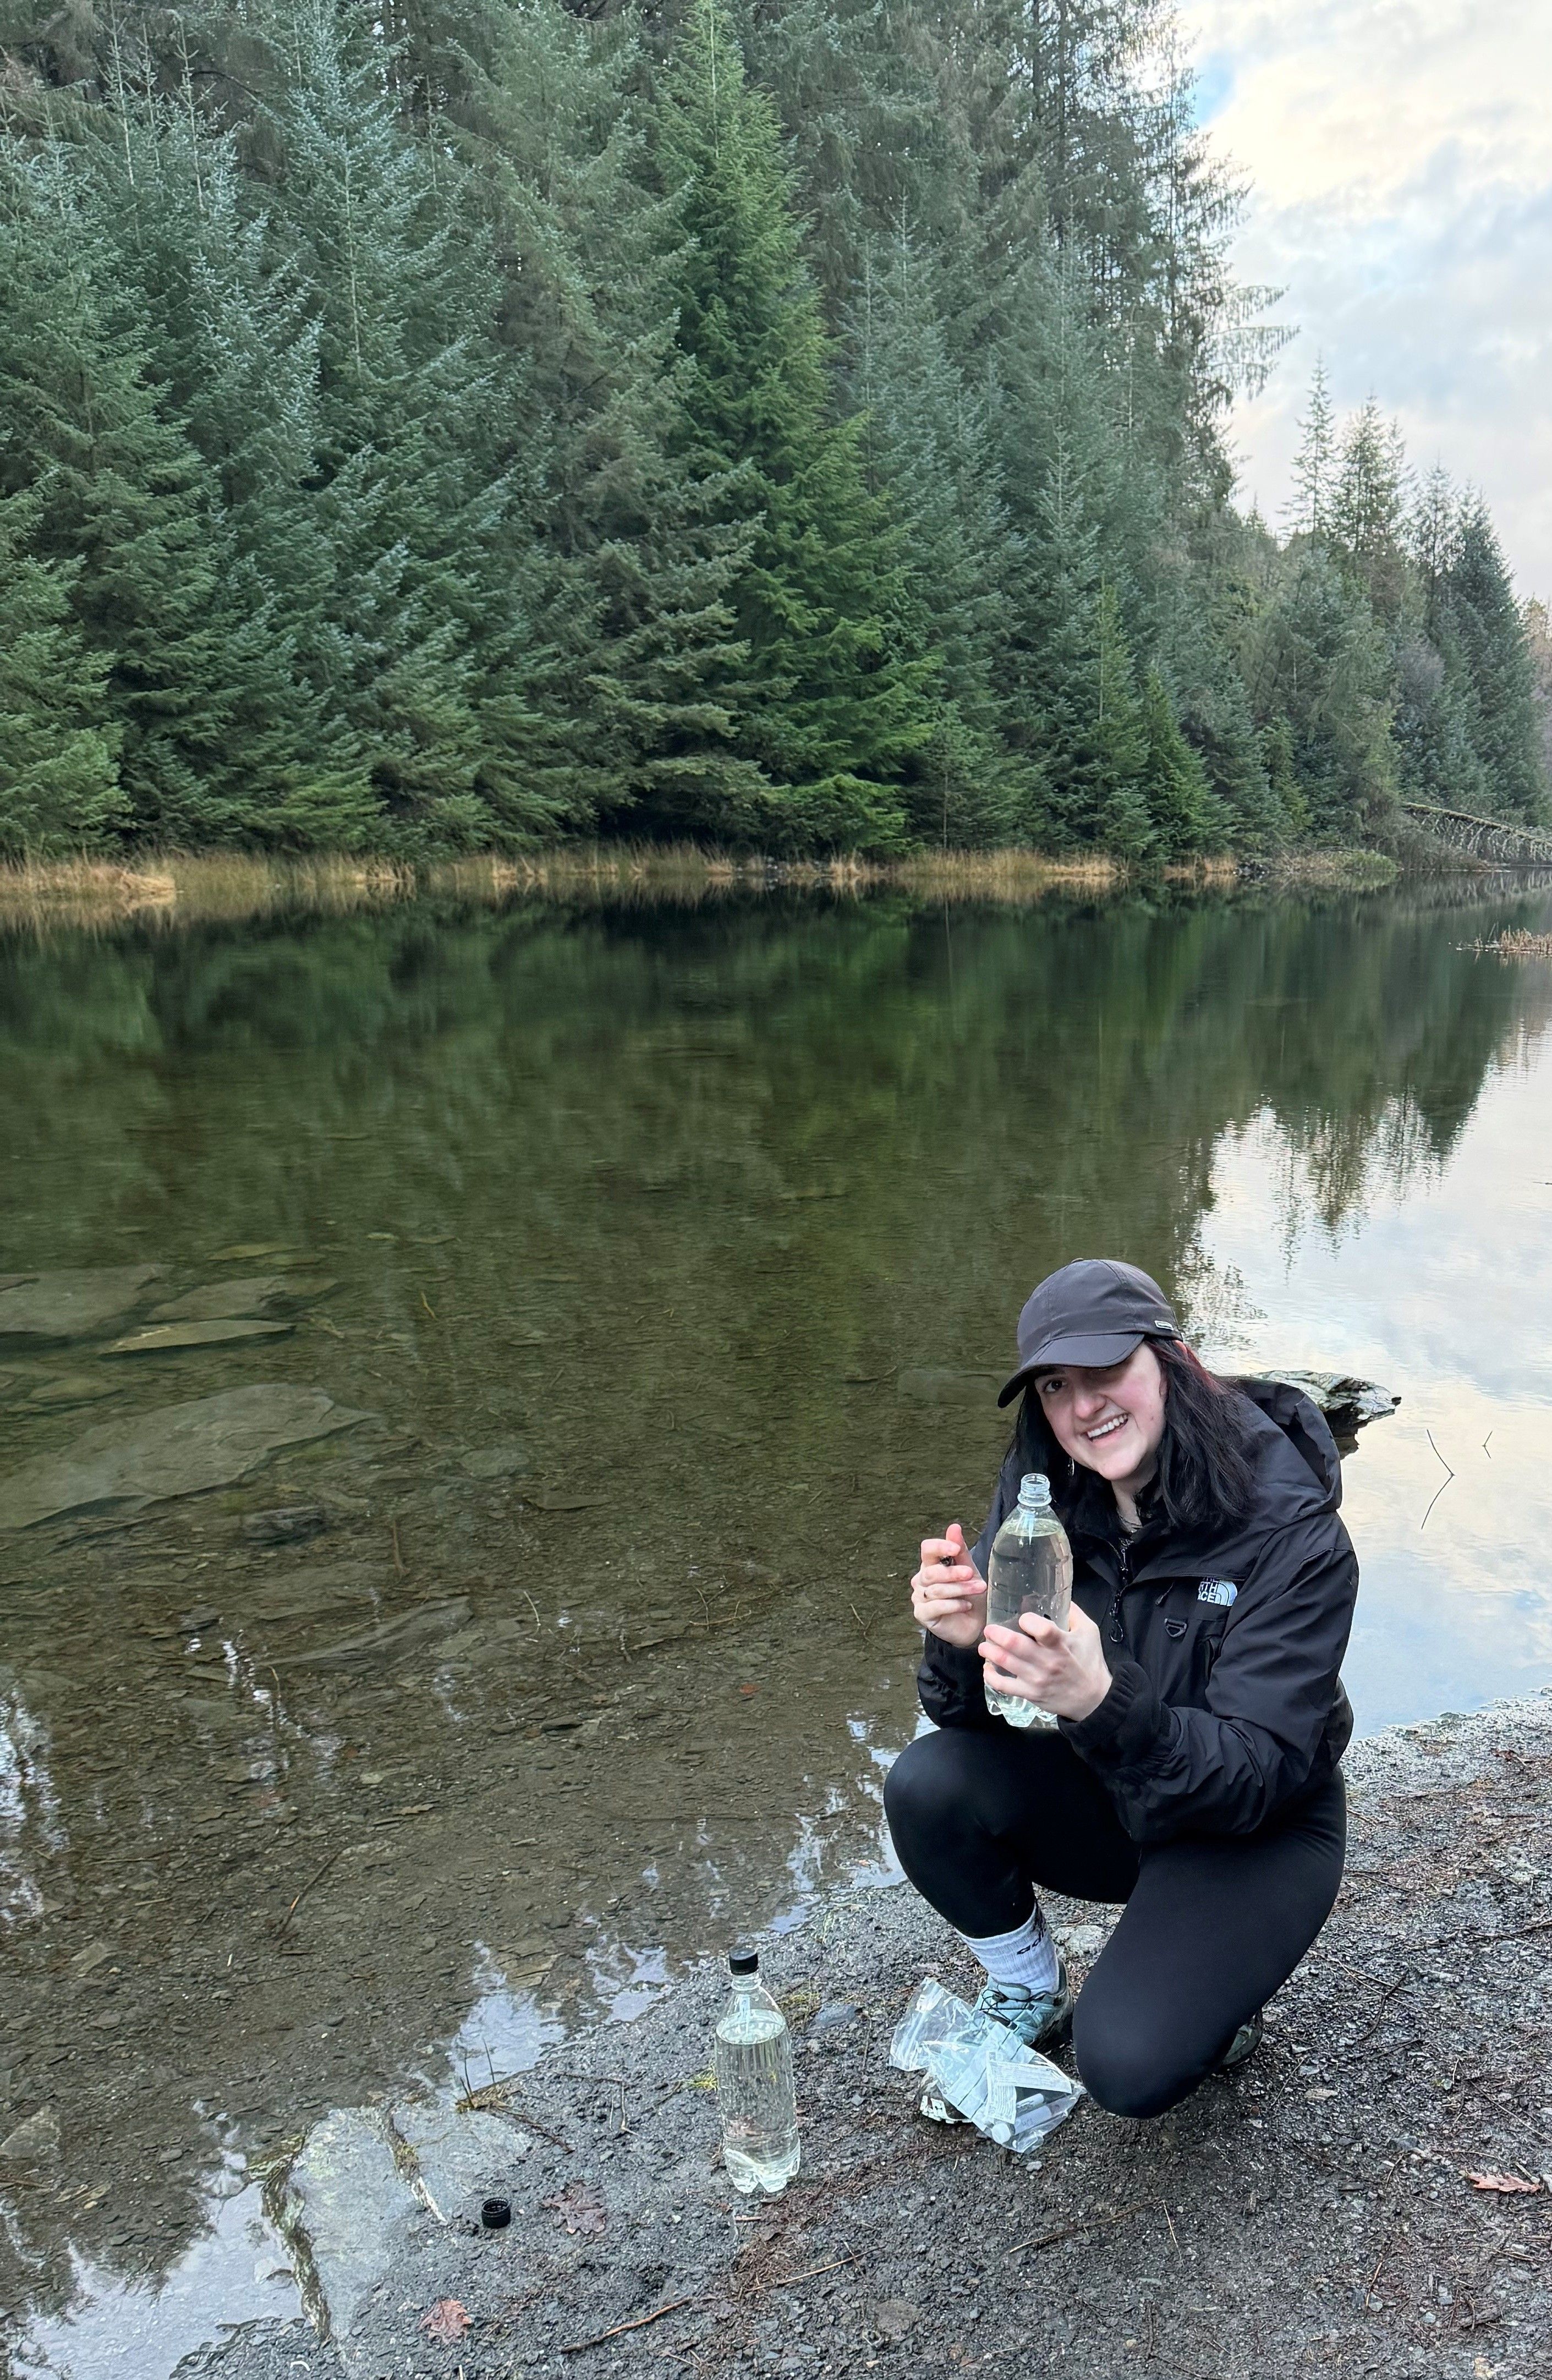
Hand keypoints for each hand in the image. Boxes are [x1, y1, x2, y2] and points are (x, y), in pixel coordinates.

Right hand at [910, 1522, 986, 1648]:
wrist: (975, 1624)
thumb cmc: (970, 1594)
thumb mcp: (969, 1570)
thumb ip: (960, 1551)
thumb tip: (954, 1527)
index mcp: (931, 1564)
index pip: (927, 1549)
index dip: (940, 1547)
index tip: (956, 1549)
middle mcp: (921, 1580)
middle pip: (932, 1571)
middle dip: (954, 1572)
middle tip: (971, 1574)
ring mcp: (920, 1597)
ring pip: (936, 1589)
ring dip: (960, 1589)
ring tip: (979, 1589)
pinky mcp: (922, 1615)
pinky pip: (935, 1606)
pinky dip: (953, 1605)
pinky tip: (967, 1605)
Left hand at [980, 1600, 1112, 1722]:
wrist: (1094, 1699)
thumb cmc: (1091, 1662)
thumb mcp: (1089, 1632)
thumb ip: (1074, 1613)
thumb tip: (1060, 1595)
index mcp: (1061, 1644)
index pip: (1041, 1629)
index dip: (1027, 1620)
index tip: (1022, 1619)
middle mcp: (1047, 1661)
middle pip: (1014, 1645)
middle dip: (996, 1634)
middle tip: (989, 1629)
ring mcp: (1037, 1679)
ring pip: (1005, 1663)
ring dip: (989, 1652)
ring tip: (984, 1646)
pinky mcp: (1031, 1694)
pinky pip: (1004, 1686)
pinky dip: (990, 1677)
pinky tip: (988, 1669)